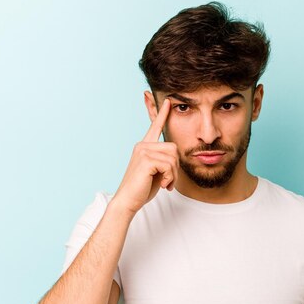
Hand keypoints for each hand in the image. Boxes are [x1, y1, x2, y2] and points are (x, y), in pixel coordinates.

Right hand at [112, 98, 178, 213]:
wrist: (128, 201)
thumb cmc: (142, 189)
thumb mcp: (156, 172)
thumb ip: (164, 160)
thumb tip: (175, 156)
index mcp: (144, 146)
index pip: (155, 127)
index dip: (162, 114)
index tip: (168, 101)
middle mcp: (142, 145)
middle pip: (173, 147)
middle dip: (175, 167)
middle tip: (169, 181)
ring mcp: (143, 151)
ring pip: (173, 157)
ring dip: (173, 175)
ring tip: (165, 184)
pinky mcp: (146, 159)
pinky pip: (169, 165)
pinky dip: (169, 178)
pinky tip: (163, 185)